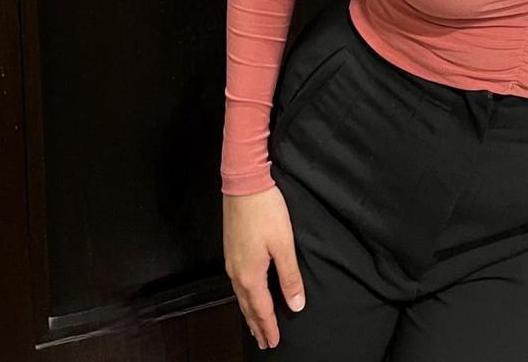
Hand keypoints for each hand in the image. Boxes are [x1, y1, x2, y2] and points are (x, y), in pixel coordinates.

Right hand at [223, 187, 305, 350]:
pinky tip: (248, 294)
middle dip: (257, 325)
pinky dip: (244, 297)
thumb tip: (296, 305)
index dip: (269, 327)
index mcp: (250, 275)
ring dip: (250, 313)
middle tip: (264, 342)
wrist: (244, 184)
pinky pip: (237, 284)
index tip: (273, 343)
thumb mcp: (284, 244)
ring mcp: (231, 261)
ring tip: (256, 325)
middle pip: (248, 306)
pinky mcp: (231, 250)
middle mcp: (237, 272)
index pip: (261, 309)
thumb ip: (290, 276)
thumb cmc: (266, 212)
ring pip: (241, 296)